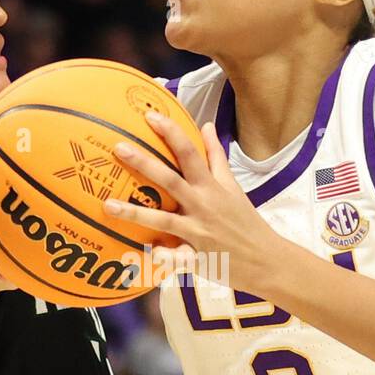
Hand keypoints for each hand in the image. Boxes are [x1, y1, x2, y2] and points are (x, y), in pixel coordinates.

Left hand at [102, 113, 274, 292]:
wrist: (266, 259)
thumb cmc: (245, 221)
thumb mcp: (232, 186)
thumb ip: (216, 157)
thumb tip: (206, 125)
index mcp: (211, 186)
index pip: (190, 152)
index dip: (171, 132)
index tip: (149, 115)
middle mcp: (203, 205)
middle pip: (170, 179)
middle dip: (144, 163)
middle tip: (118, 148)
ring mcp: (199, 232)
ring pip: (164, 220)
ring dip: (135, 212)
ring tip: (107, 205)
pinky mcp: (197, 258)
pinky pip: (176, 258)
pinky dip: (163, 256)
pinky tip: (146, 253)